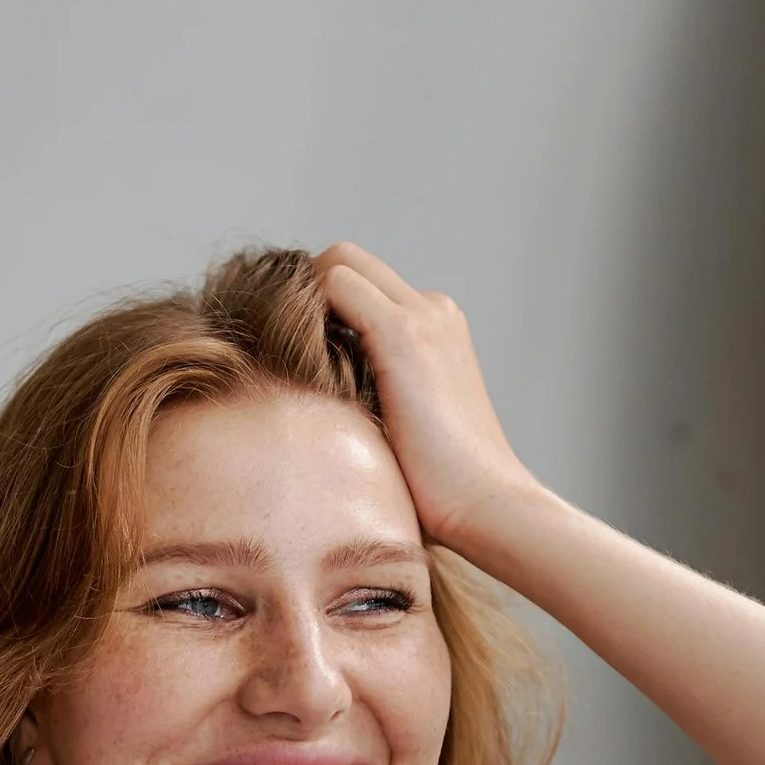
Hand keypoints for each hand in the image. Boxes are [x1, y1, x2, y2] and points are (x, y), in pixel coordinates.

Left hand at [314, 242, 542, 558]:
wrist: (487, 505)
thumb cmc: (441, 488)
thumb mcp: (400, 424)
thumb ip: (370, 393)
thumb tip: (315, 393)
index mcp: (437, 328)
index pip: (362, 281)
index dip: (321, 304)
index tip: (293, 349)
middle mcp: (433, 310)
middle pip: (348, 259)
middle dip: (307, 290)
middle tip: (277, 344)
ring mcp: (423, 316)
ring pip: (340, 261)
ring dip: (304, 297)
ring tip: (283, 355)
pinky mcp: (404, 333)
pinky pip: (336, 284)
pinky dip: (305, 306)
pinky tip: (292, 357)